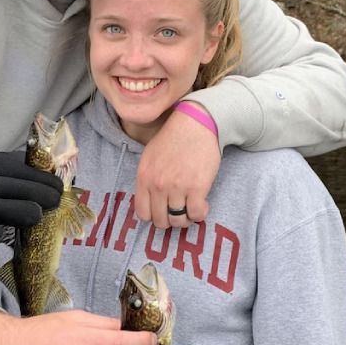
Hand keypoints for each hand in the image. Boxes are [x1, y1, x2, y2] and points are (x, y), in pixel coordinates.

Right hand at [0, 149, 61, 246]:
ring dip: (13, 210)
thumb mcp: (12, 180)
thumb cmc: (1, 197)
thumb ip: (29, 175)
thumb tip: (58, 172)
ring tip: (37, 215)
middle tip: (54, 200)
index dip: (33, 174)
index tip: (57, 186)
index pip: (6, 164)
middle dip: (29, 191)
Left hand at [134, 108, 220, 227]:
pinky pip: (196, 214)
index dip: (154, 216)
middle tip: (179, 211)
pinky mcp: (197, 187)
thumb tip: (150, 203)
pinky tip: (202, 205)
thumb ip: (147, 180)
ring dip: (186, 219)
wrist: (195, 124)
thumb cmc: (173, 139)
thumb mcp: (149, 157)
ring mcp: (177, 187)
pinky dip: (200, 214)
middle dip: (170, 220)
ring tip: (191, 208)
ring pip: (179, 221)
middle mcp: (158, 185)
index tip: (163, 211)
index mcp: (144, 177)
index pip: (142, 213)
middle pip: (161, 220)